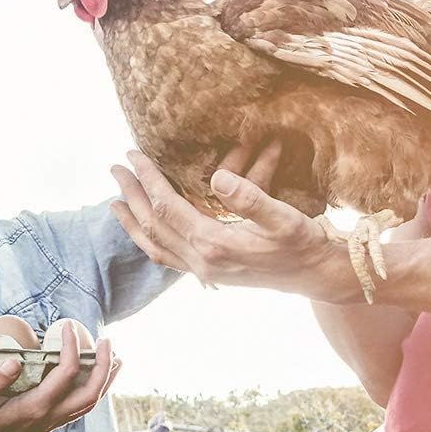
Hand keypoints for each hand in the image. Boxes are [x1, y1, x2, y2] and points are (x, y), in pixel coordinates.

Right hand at [0, 324, 119, 431]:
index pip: (65, 373)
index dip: (71, 347)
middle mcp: (47, 420)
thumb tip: (14, 361)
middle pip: (90, 394)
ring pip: (87, 404)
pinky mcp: (44, 426)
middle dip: (104, 366)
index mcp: (33, 410)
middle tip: (106, 340)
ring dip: (104, 381)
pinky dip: (91, 391)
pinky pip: (77, 408)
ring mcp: (48, 425)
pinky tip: (89, 378)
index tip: (67, 326)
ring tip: (115, 359)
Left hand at [109, 144, 362, 302]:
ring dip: (133, 222)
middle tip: (114, 168)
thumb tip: (217, 176)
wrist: (316, 277)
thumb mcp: (283, 217)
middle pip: (152, 225)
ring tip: (115, 203)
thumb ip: (249, 196)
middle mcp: (202, 261)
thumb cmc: (303, 243)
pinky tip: (145, 232)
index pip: (166, 206)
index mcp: (213, 244)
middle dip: (131, 195)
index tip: (132, 154)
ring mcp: (203, 271)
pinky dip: (149, 242)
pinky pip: (167, 258)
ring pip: (154, 247)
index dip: (147, 178)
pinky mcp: (210, 273)